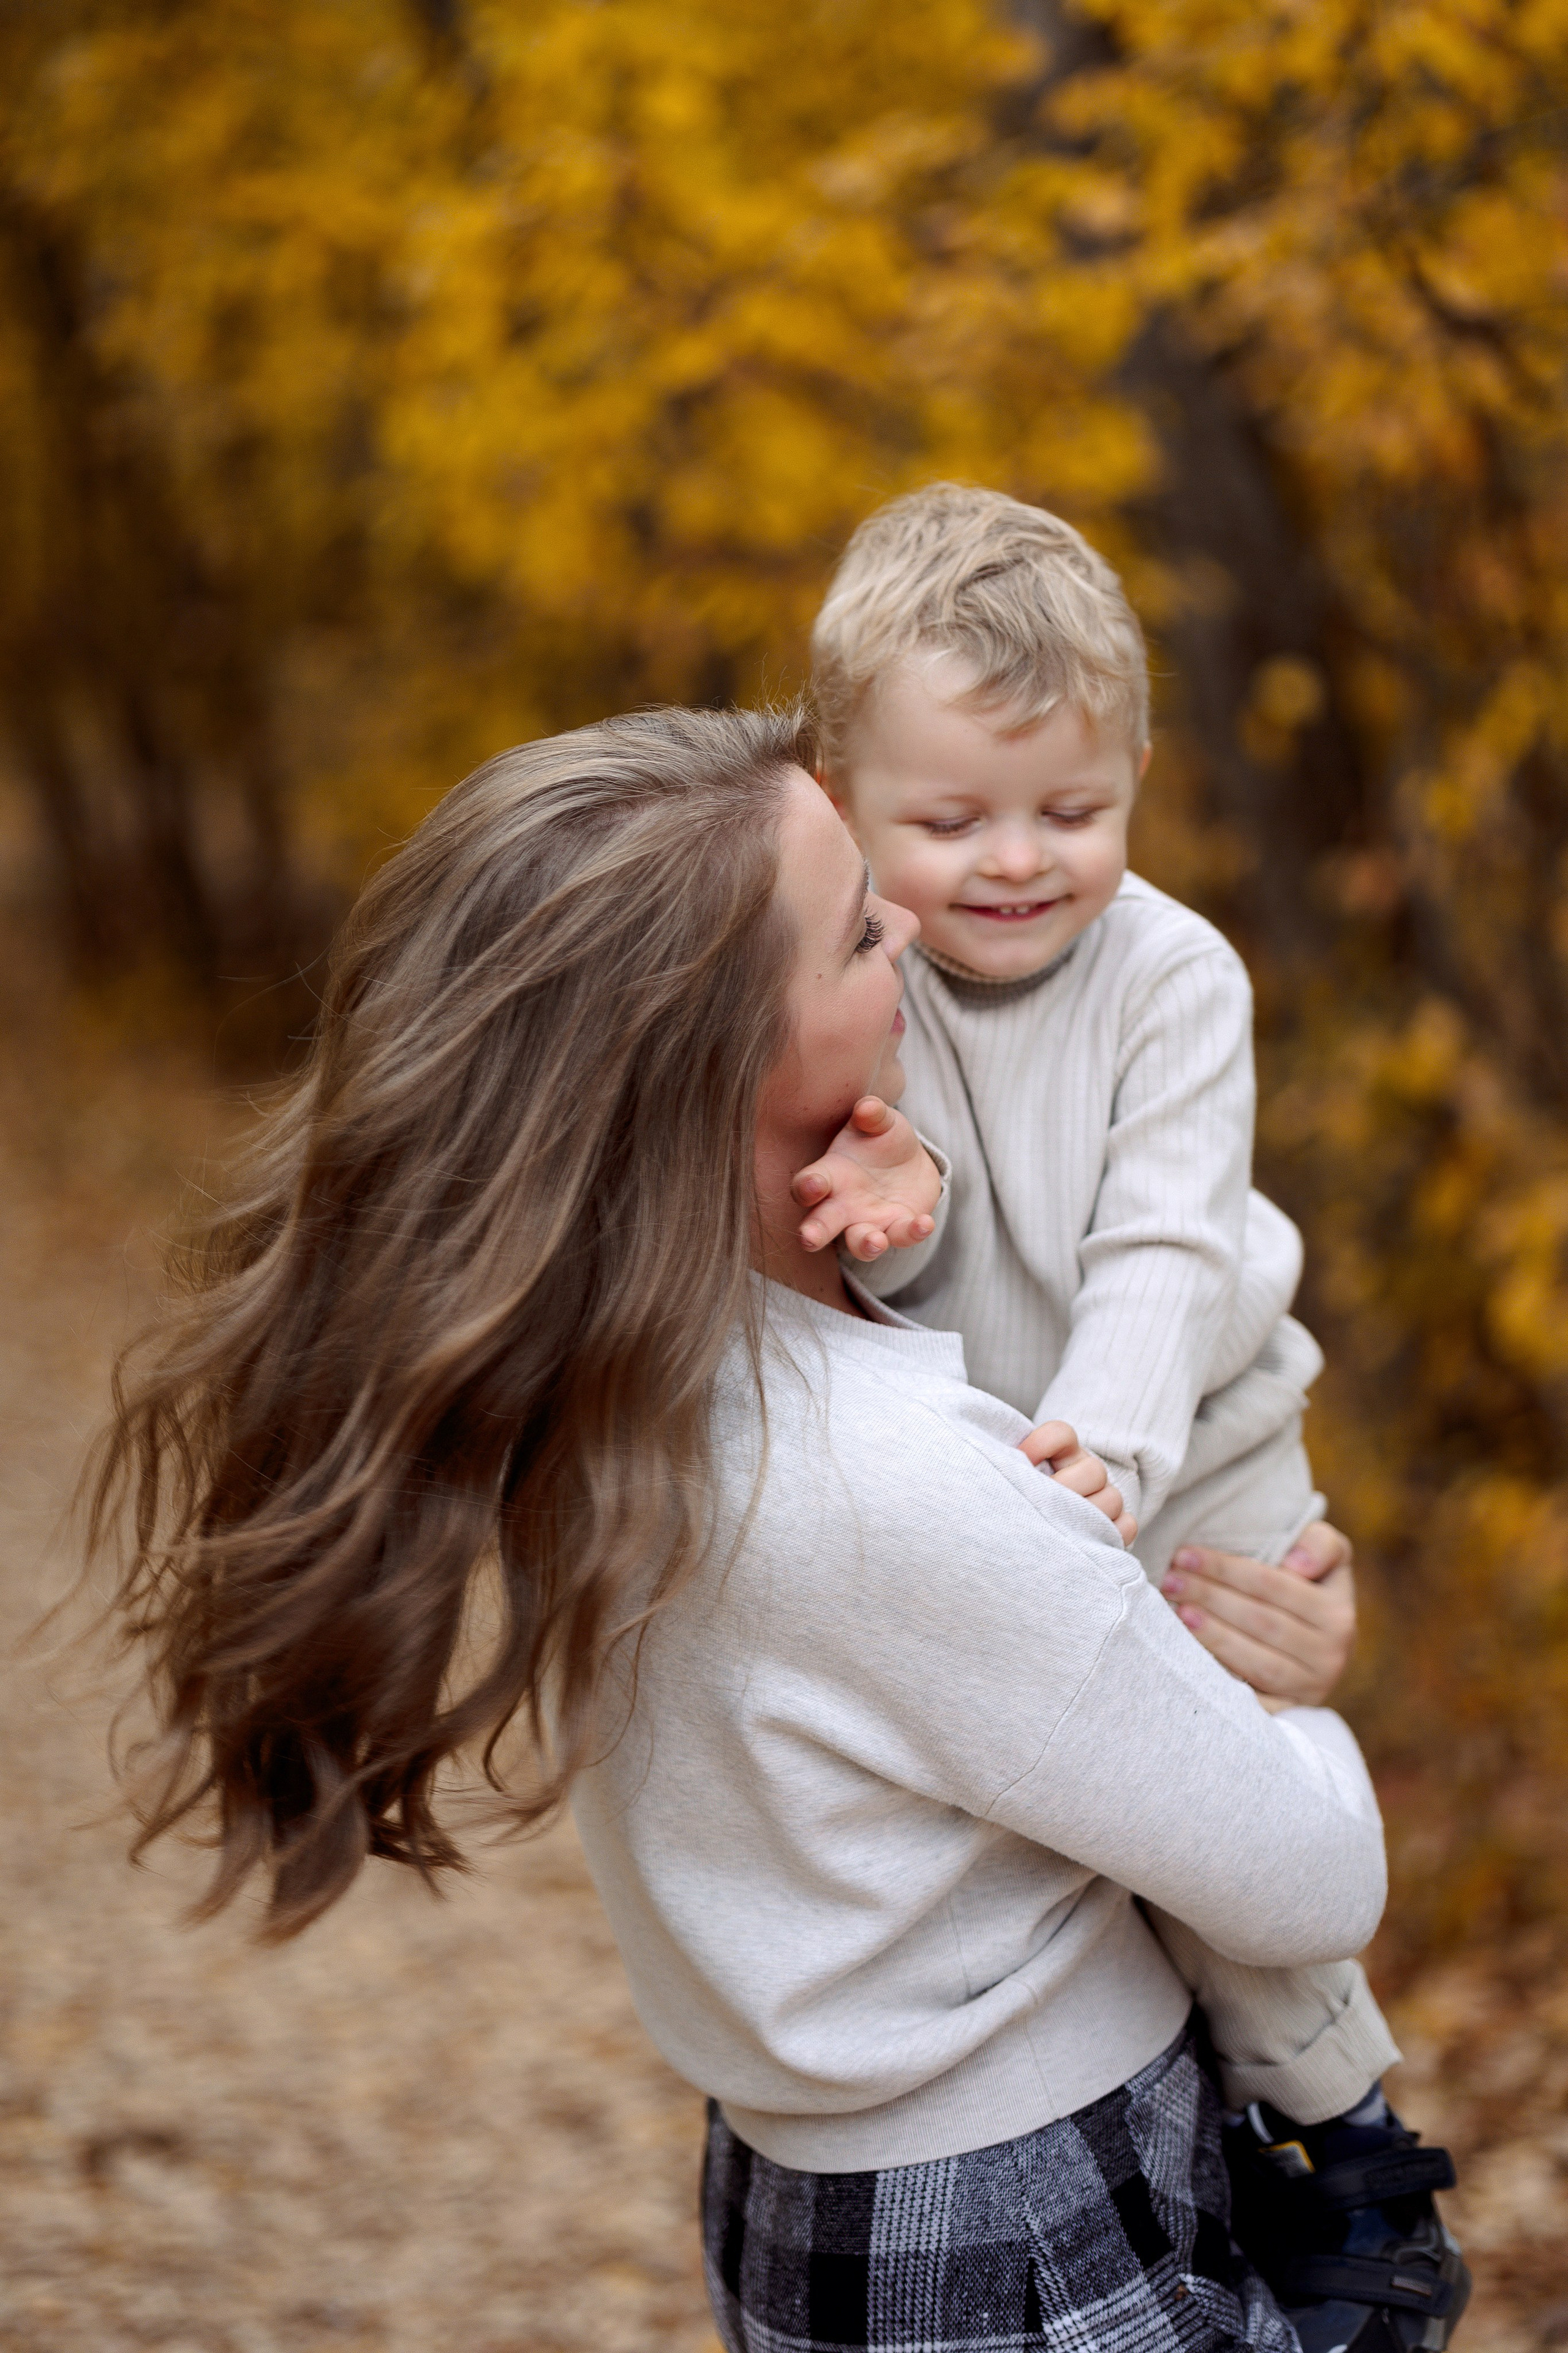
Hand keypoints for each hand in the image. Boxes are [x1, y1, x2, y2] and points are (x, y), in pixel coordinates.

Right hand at [791, 1096, 940, 1262]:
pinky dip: (912, 1232)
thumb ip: (873, 1114)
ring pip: (860, 1241)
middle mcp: (843, 1205)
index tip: (813, 1186)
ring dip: (865, 1244)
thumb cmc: (881, 1139)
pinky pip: (902, 1235)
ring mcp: (870, 1221)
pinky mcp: (898, 1228)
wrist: (910, 1161)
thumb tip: (868, 1107)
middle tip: (810, 1240)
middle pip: (822, 1223)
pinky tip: (924, 1223)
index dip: (806, 1186)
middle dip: (815, 1232)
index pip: (808, 1185)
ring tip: (875, 1242)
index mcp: (830, 1174)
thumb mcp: (879, 1121)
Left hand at [1018, 1419, 1137, 1545]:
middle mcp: (1088, 1471)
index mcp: (1063, 1452)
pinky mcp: (1117, 1524)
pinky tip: (1085, 1539)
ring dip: (1085, 1516)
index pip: (1060, 1434)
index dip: (1041, 1443)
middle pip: (1093, 1471)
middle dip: (1063, 1491)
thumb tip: (1003, 1466)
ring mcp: (1105, 1497)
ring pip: (1112, 1499)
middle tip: (1038, 1507)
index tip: (1021, 1459)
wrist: (1043, 1529)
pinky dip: (1110, 1532)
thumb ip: (1010, 1466)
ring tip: (1057, 1528)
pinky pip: (1127, 1525)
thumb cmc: (1025, 1499)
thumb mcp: (1016, 1475)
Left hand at [1161, 1521, 1356, 1708]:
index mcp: (1338, 1613)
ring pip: (1257, 1662)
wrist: (1323, 1651)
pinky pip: (1253, 1702)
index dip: (1225, 1568)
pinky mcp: (1289, 1714)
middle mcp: (1330, 1656)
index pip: (1271, 1585)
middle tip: (1170, 1582)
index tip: (1184, 1555)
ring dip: (1214, 1637)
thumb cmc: (1312, 1591)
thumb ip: (1321, 1545)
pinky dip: (1223, 1682)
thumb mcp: (1329, 1559)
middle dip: (1210, 1597)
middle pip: (1259, 1622)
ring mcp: (1309, 1689)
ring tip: (1179, 1613)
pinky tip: (1192, 1660)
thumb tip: (1296, 1565)